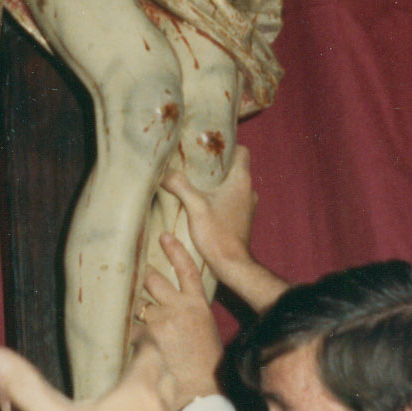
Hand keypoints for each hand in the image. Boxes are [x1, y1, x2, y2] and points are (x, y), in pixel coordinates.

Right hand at [0, 339, 178, 410]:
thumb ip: (28, 390)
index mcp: (140, 392)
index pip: (151, 354)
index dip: (144, 342)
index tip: (135, 335)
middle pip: (165, 377)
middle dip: (153, 366)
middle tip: (134, 362)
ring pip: (167, 408)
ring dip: (154, 398)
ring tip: (131, 400)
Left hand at [137, 235, 224, 410]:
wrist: (201, 392)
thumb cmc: (205, 366)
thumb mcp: (205, 331)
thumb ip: (188, 313)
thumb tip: (169, 305)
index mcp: (198, 305)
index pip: (186, 269)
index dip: (175, 250)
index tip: (163, 236)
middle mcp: (179, 307)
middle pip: (152, 278)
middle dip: (143, 279)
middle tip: (137, 280)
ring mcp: (161, 320)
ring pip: (137, 306)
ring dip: (136, 316)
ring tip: (141, 329)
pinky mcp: (146, 336)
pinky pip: (130, 330)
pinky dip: (131, 339)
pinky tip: (138, 351)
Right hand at [161, 145, 257, 286]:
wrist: (231, 265)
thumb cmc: (217, 233)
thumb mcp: (194, 206)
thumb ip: (179, 185)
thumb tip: (163, 172)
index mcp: (241, 181)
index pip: (242, 151)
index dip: (227, 146)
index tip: (208, 146)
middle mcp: (248, 191)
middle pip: (235, 167)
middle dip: (216, 164)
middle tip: (194, 163)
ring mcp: (247, 206)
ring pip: (233, 184)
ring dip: (217, 183)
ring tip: (195, 182)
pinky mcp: (241, 218)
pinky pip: (231, 199)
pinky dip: (219, 197)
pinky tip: (201, 202)